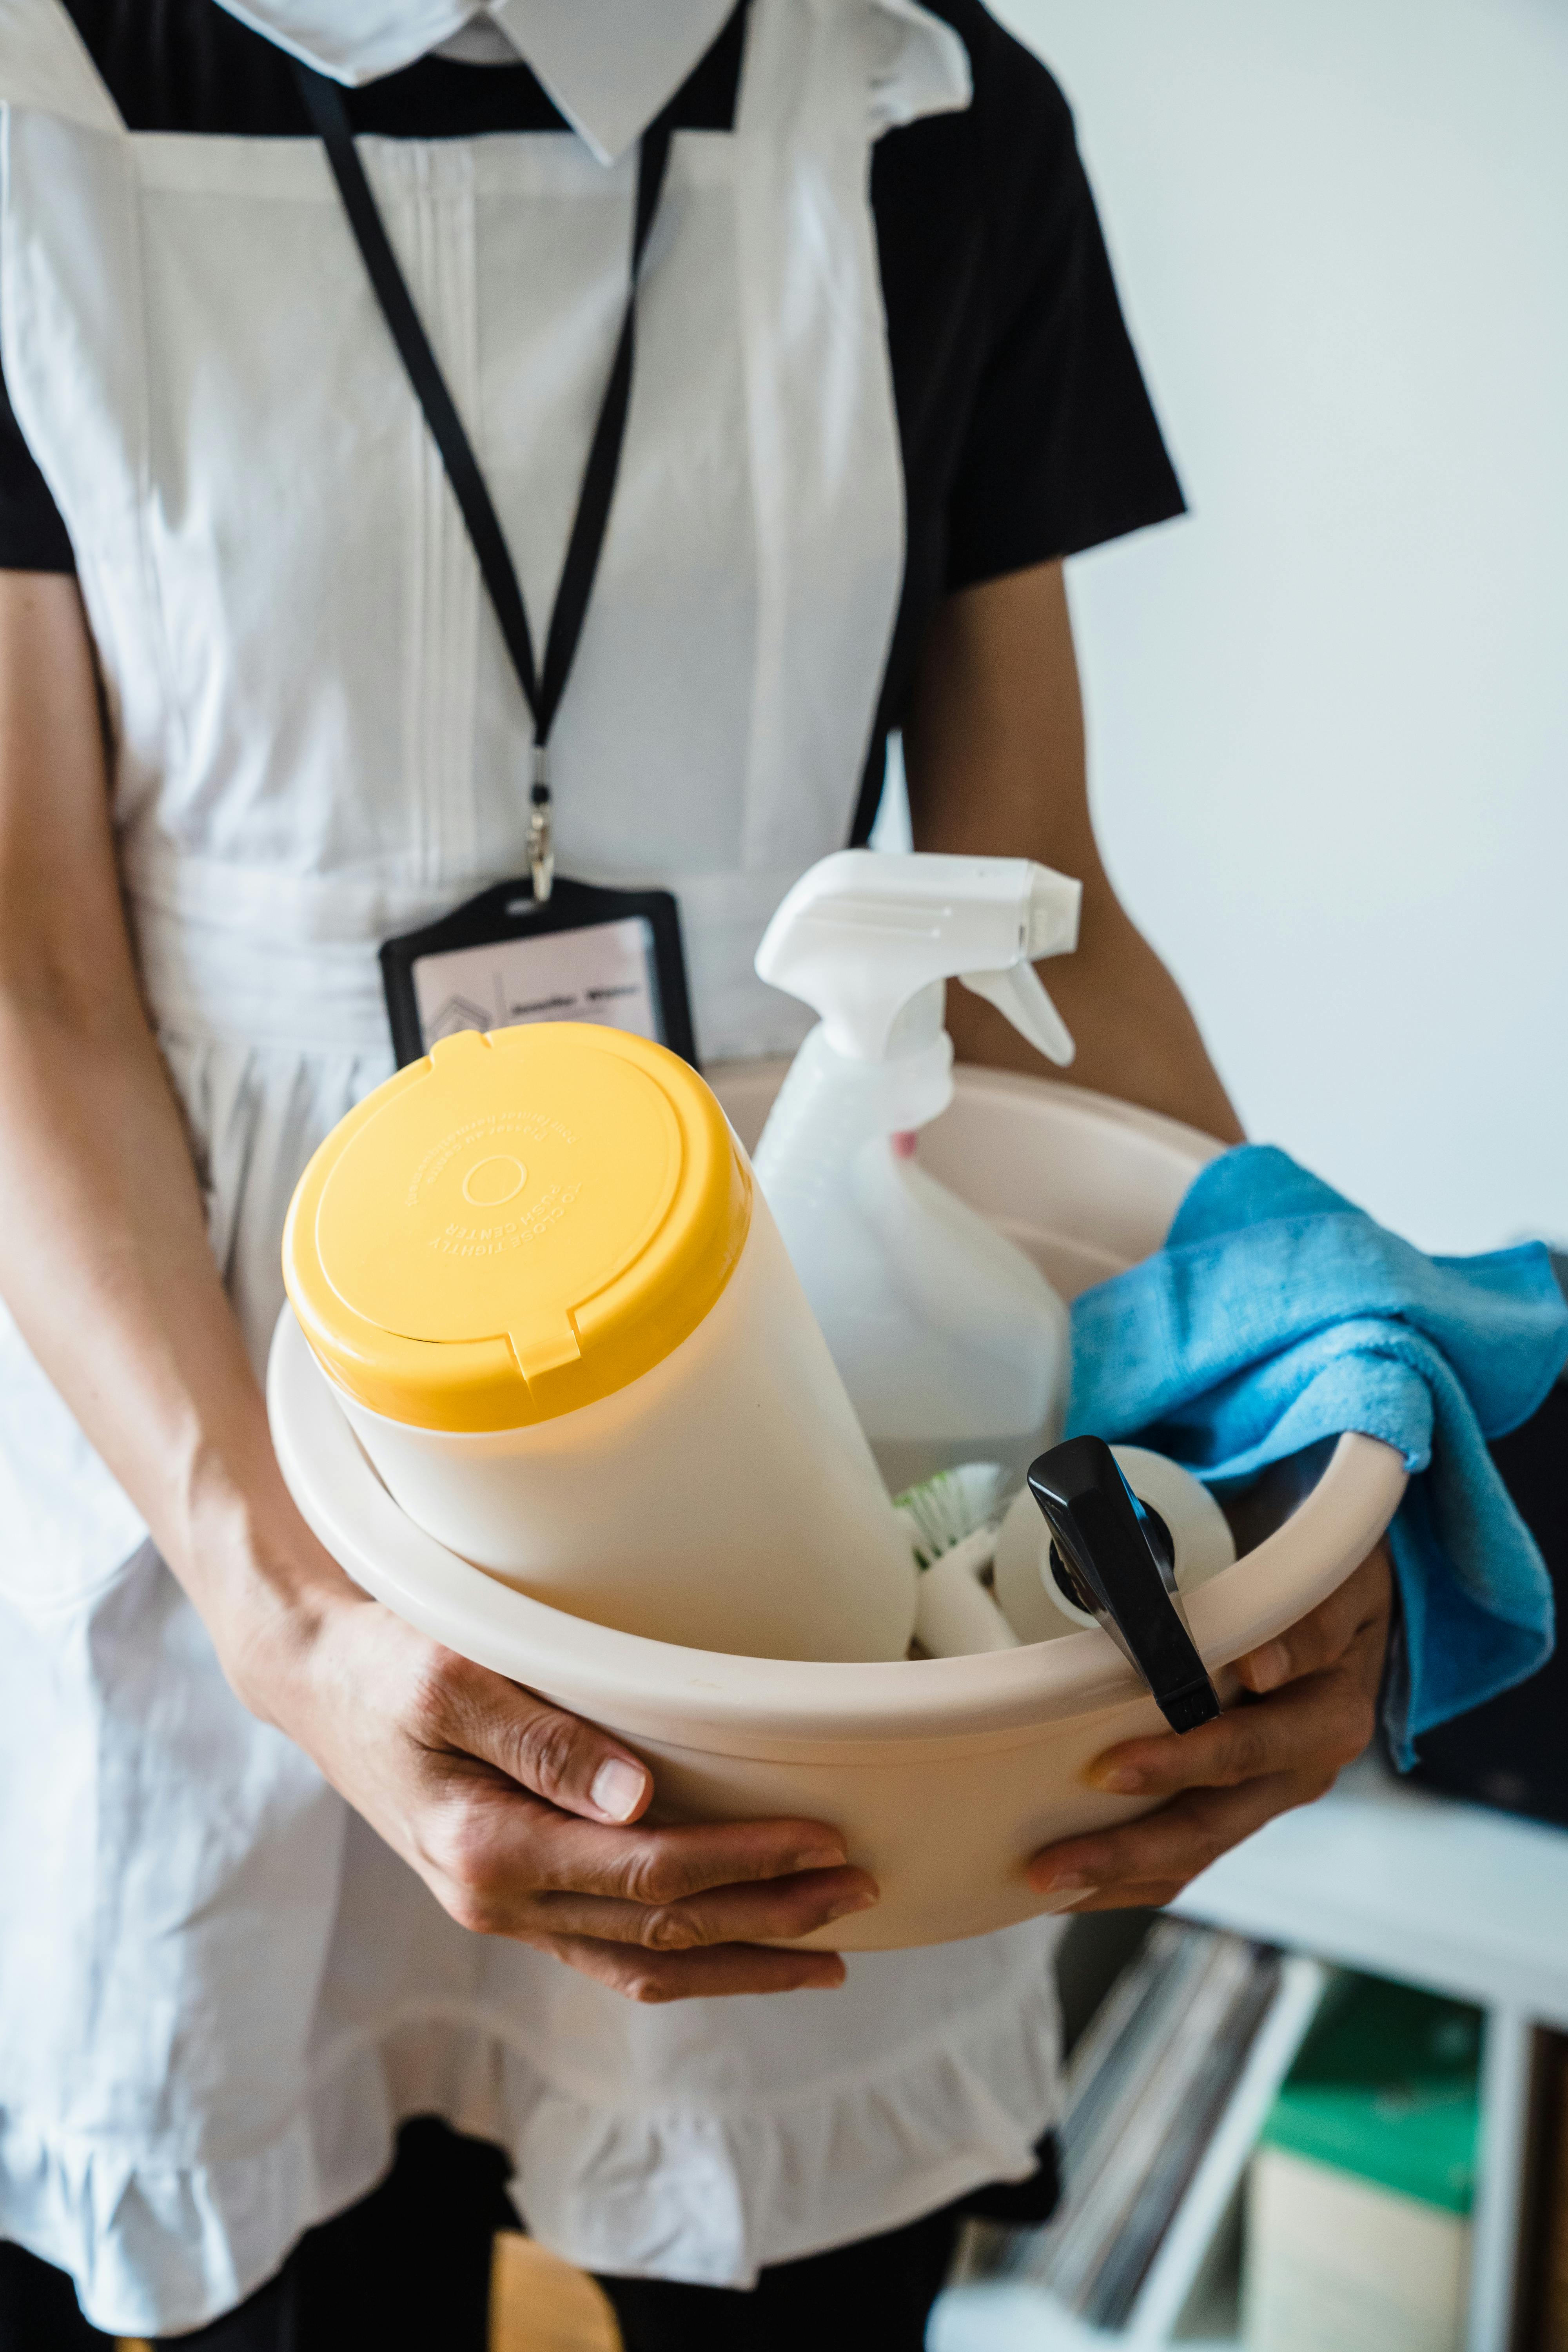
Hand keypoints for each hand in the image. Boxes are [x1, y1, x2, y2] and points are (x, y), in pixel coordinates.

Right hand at [228, 1538, 876, 2002]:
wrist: (316, 1680)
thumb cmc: (383, 1663)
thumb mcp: (449, 1679)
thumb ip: (542, 1739)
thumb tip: (635, 1795)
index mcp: (488, 1850)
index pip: (648, 1875)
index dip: (743, 1863)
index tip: (823, 1841)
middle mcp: (499, 1900)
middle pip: (660, 1933)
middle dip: (768, 1919)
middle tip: (861, 1891)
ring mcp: (505, 1909)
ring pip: (641, 1965)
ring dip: (739, 1959)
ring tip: (828, 1951)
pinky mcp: (512, 1894)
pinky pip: (611, 1951)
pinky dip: (684, 1958)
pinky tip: (735, 1948)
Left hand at [1028, 1543, 1392, 1911]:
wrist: (1362, 1620)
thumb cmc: (1336, 1593)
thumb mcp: (1339, 1589)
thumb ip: (1307, 1625)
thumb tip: (1258, 1664)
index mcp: (1327, 1719)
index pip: (1245, 1748)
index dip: (1178, 1762)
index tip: (1109, 1771)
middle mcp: (1301, 1772)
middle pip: (1210, 1824)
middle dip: (1128, 1847)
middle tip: (1051, 1860)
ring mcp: (1270, 1795)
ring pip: (1194, 1852)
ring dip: (1119, 1872)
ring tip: (1046, 1882)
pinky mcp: (1245, 1805)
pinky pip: (1189, 1853)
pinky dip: (1132, 1874)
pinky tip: (1075, 1884)